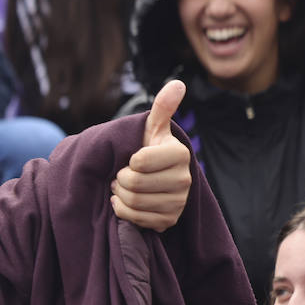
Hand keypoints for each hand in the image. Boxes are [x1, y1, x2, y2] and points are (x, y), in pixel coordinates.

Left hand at [111, 79, 191, 231]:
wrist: (151, 181)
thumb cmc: (148, 151)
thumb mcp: (152, 129)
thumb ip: (162, 108)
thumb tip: (177, 83)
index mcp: (180, 154)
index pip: (139, 162)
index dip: (128, 161)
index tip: (133, 158)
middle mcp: (184, 180)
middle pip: (132, 184)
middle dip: (120, 178)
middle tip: (123, 174)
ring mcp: (178, 203)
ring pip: (132, 202)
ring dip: (120, 194)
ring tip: (125, 186)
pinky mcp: (168, 221)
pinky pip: (133, 219)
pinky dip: (123, 210)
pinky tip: (127, 201)